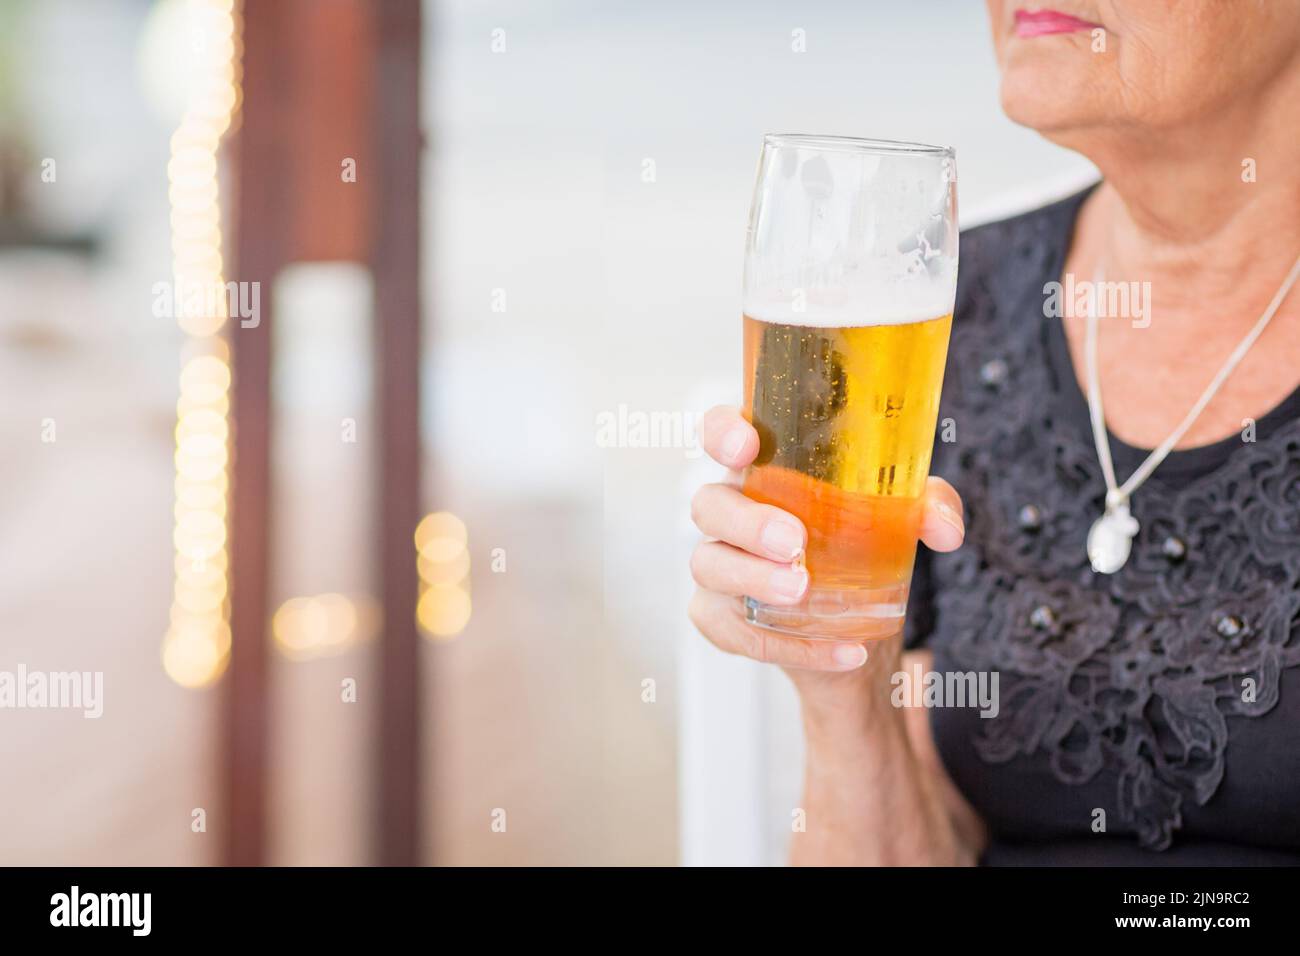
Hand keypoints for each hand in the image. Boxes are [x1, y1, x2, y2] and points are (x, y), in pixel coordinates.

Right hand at [687, 405, 964, 685]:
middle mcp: (730, 512)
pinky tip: (841, 651)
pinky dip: (791, 646)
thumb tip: (944, 529)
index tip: (746, 446)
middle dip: (747, 522)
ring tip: (801, 592)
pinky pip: (736, 632)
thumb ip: (927, 507)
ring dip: (754, 579)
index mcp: (763, 469)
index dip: (721, 432)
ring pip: (709, 565)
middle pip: (709, 504)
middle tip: (795, 542)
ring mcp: (719, 566)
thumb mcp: (901, 518)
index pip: (721, 434)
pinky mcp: (721, 618)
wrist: (856, 629)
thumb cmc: (860, 547)